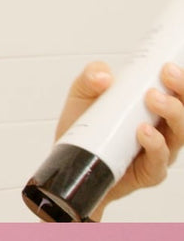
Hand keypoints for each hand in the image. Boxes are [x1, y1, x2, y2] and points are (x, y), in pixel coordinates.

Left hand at [53, 61, 183, 218]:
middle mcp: (164, 128)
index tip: (167, 68)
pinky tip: (144, 132)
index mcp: (156, 107)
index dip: (180, 80)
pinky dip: (155, 145)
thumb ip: (91, 77)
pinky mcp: (149, 172)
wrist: (68, 163)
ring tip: (152, 100)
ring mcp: (160, 151)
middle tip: (164, 77)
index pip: (179, 92)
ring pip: (180, 133)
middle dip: (181, 91)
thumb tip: (103, 76)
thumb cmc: (85, 128)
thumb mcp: (83, 94)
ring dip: (172, 113)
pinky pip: (159, 160)